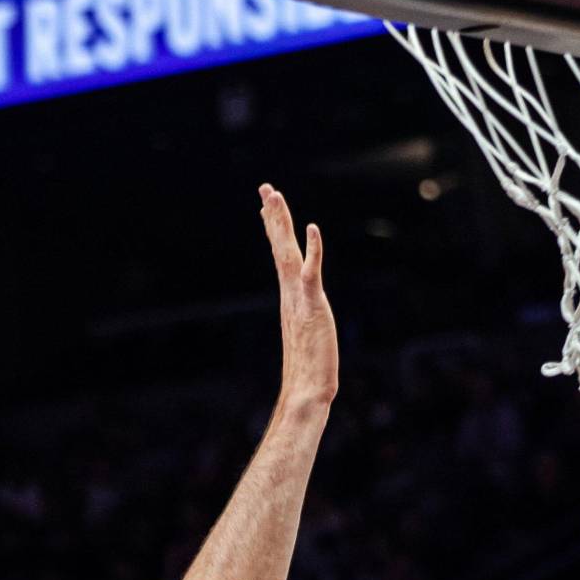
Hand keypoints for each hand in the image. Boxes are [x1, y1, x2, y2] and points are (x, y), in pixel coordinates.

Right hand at [261, 184, 336, 408]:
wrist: (308, 391)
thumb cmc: (309, 374)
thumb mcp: (307, 339)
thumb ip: (304, 329)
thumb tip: (302, 329)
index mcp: (290, 298)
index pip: (280, 257)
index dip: (274, 231)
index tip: (267, 208)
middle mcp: (290, 294)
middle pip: (280, 247)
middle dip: (273, 216)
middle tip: (265, 188)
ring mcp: (299, 298)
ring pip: (288, 252)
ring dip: (281, 222)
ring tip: (274, 196)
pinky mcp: (313, 306)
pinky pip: (311, 272)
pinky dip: (313, 250)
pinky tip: (312, 227)